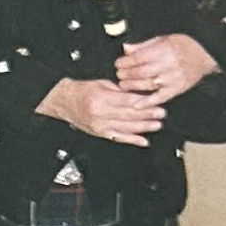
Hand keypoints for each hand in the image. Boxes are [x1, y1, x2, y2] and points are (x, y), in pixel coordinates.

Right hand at [36, 78, 164, 146]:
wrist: (64, 101)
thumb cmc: (81, 91)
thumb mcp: (101, 84)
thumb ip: (119, 90)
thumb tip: (136, 94)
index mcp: (101, 99)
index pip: (126, 101)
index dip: (143, 103)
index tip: (155, 102)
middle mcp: (100, 114)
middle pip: (128, 115)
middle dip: (147, 115)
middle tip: (161, 114)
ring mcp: (101, 126)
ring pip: (126, 128)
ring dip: (143, 128)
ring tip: (157, 125)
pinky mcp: (101, 133)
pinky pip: (119, 138)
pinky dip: (132, 140)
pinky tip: (143, 141)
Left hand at [115, 35, 217, 103]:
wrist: (205, 54)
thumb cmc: (184, 44)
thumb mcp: (163, 38)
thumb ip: (144, 45)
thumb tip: (126, 49)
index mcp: (163, 50)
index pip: (139, 58)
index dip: (126, 62)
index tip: (118, 63)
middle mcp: (168, 65)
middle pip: (141, 72)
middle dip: (127, 74)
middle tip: (119, 75)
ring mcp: (173, 78)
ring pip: (148, 85)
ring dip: (133, 87)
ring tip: (123, 86)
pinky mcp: (177, 89)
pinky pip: (161, 97)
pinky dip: (148, 102)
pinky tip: (138, 105)